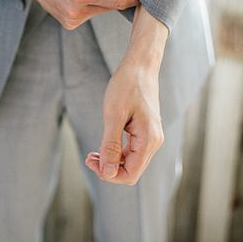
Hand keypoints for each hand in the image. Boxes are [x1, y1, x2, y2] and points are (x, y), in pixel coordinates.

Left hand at [84, 5, 167, 184]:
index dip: (109, 174)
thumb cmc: (126, 86)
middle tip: (88, 157)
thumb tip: (108, 172)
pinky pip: (132, 152)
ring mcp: (151, 138)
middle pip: (131, 171)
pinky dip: (116, 153)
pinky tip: (102, 148)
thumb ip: (111, 146)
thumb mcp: (113, 116)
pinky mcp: (145, 132)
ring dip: (111, 162)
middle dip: (109, 169)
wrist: (139, 66)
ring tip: (91, 154)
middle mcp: (154, 142)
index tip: (90, 161)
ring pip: (131, 163)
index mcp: (148, 140)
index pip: (130, 174)